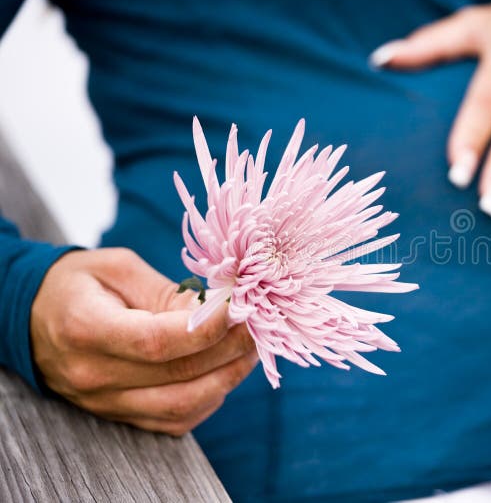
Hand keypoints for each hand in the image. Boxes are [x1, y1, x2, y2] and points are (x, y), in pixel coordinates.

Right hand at [31, 248, 257, 435]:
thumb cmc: (78, 284)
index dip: (208, 329)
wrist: (33, 319)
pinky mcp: (120, 416)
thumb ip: (167, 292)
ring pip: (183, 405)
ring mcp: (105, 402)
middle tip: (260, 324)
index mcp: (87, 329)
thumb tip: (219, 310)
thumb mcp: (117, 268)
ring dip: (228, 378)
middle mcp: (93, 375)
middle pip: (178, 375)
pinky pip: (175, 420)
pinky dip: (210, 399)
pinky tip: (226, 371)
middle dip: (230, 349)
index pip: (158, 342)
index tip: (241, 307)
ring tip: (251, 347)